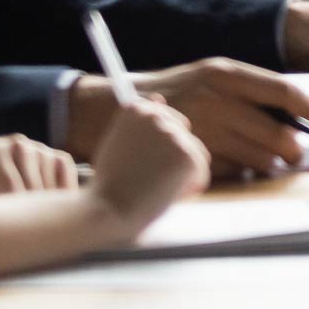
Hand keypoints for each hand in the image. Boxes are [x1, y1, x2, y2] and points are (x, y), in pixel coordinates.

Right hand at [66, 60, 308, 177]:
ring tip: (265, 160)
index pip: (282, 90)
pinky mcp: (195, 158)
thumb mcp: (208, 76)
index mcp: (224, 72)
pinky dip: (241, 173)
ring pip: (260, 158)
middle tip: (294, 153)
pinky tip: (234, 166)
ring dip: (269, 163)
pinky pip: (235, 173)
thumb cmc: (171, 92)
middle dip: (291, 148)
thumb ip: (245, 90)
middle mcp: (217, 99)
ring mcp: (206, 130)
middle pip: (277, 132)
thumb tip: (291, 112)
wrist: (113, 110)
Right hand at [89, 96, 209, 231]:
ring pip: (195, 156)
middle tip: (147, 180)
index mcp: (136, 108)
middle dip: (172, 162)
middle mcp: (155, 114)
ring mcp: (172, 133)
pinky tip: (166, 194)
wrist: (108, 211)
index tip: (142, 163)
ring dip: (182, 175)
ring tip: (155, 188)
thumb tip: (159, 97)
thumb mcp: (121, 143)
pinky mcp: (187, 154)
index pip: (167, 123)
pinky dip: (189, 189)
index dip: (158, 150)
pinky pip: (200, 174)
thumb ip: (140, 124)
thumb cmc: (111, 183)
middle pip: (184, 137)